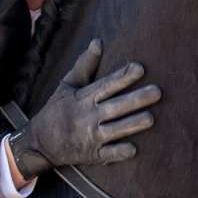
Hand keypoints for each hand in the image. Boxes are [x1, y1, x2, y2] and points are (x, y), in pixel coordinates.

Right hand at [9, 38, 160, 179]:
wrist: (39, 143)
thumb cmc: (58, 109)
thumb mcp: (67, 85)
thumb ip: (84, 65)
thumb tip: (98, 42)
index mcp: (84, 98)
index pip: (107, 85)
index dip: (123, 77)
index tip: (140, 68)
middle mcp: (88, 116)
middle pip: (116, 106)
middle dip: (137, 99)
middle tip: (157, 92)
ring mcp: (90, 137)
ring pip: (115, 130)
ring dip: (133, 124)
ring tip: (151, 118)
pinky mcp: (91, 155)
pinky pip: (107, 155)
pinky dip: (119, 153)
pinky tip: (134, 149)